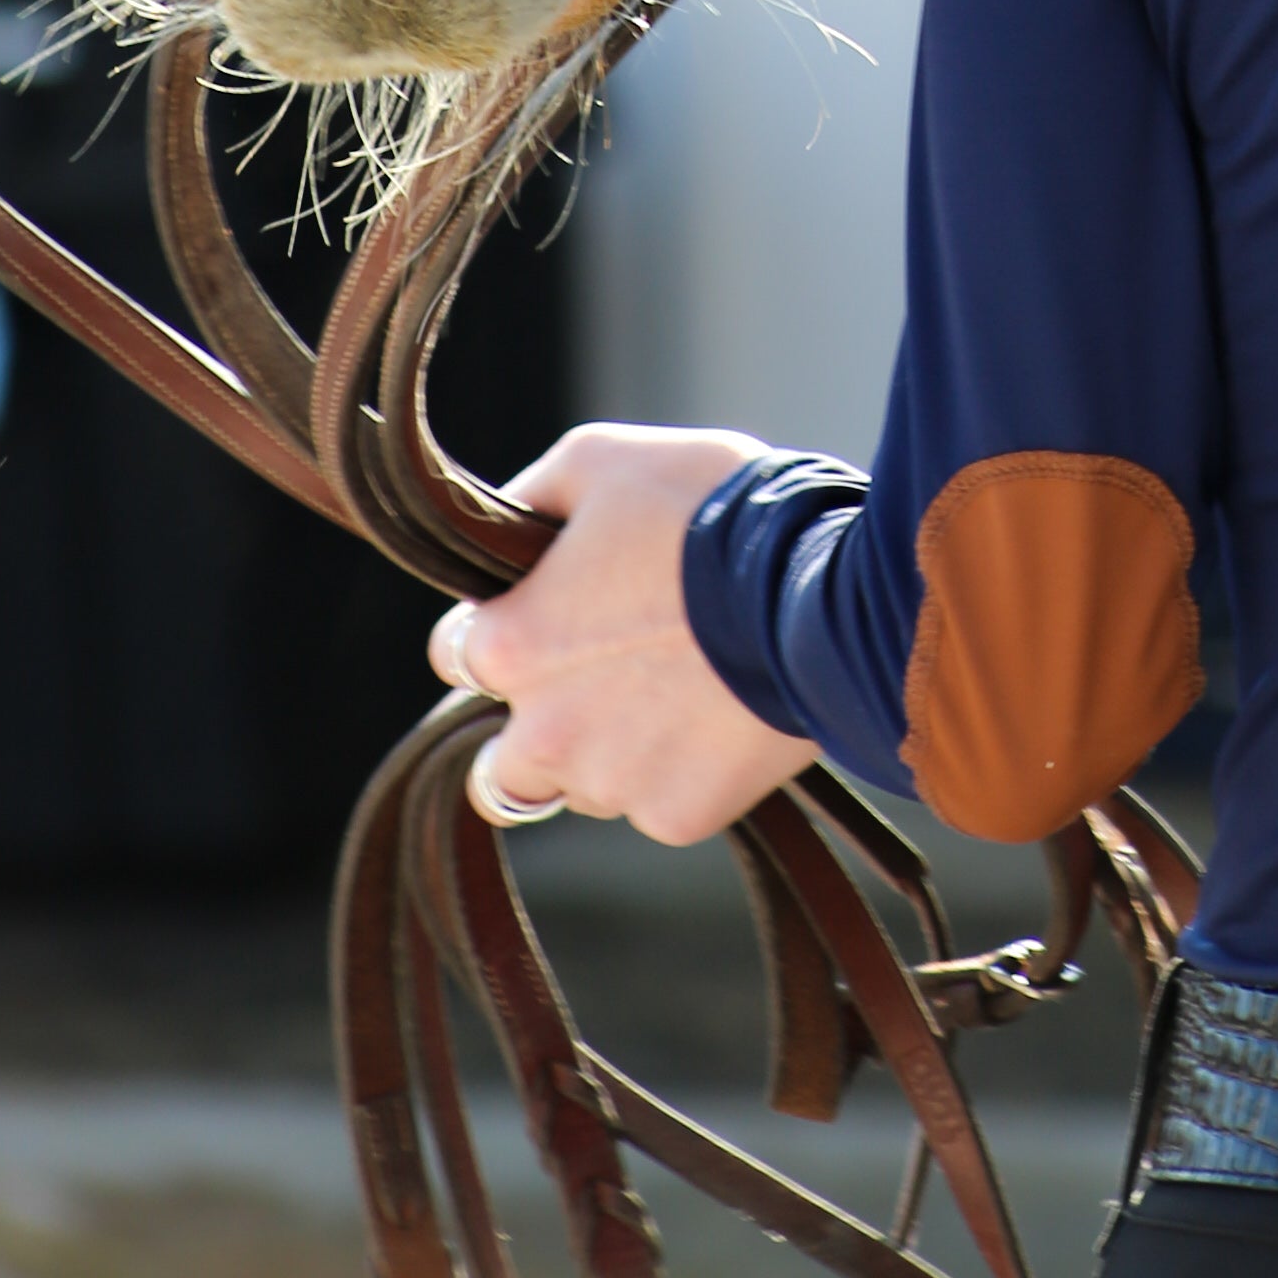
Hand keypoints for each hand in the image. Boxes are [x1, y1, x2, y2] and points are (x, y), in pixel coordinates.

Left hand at [427, 424, 819, 845]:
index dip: (499, 628)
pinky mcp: (678, 817)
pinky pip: (661, 804)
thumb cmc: (709, 509)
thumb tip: (509, 521)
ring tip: (683, 686)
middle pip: (506, 755)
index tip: (547, 612)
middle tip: (609, 673)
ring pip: (585, 785)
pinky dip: (684, 770)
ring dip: (613, 749)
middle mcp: (542, 733)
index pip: (455, 656)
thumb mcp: (605, 459)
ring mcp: (611, 783)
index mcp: (511, 647)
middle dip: (543, 721)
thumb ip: (536, 496)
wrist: (822, 587)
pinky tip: (726, 713)